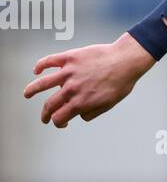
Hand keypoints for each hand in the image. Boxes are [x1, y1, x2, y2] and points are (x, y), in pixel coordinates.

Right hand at [23, 32, 155, 127]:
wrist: (125, 61)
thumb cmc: (120, 84)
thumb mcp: (108, 105)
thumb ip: (91, 112)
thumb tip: (79, 115)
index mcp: (81, 103)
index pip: (59, 118)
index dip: (58, 123)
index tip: (62, 122)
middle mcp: (71, 89)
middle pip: (50, 105)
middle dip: (45, 115)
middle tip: (44, 118)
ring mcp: (68, 73)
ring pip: (42, 83)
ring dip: (31, 90)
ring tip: (26, 94)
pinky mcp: (69, 58)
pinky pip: (49, 61)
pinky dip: (40, 66)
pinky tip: (36, 71)